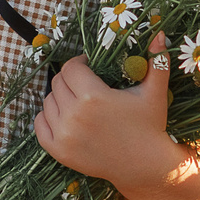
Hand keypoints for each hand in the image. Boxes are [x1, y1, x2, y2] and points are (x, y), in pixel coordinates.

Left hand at [32, 34, 199, 199]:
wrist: (144, 166)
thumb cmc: (150, 126)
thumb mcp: (155, 92)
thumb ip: (157, 62)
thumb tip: (159, 34)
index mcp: (93, 97)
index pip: (70, 68)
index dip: (79, 63)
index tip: (90, 67)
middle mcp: (74, 115)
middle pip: (57, 83)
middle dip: (70, 79)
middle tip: (85, 84)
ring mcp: (63, 135)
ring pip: (48, 102)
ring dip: (59, 97)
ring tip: (77, 100)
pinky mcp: (58, 151)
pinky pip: (39, 125)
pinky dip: (47, 117)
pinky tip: (64, 115)